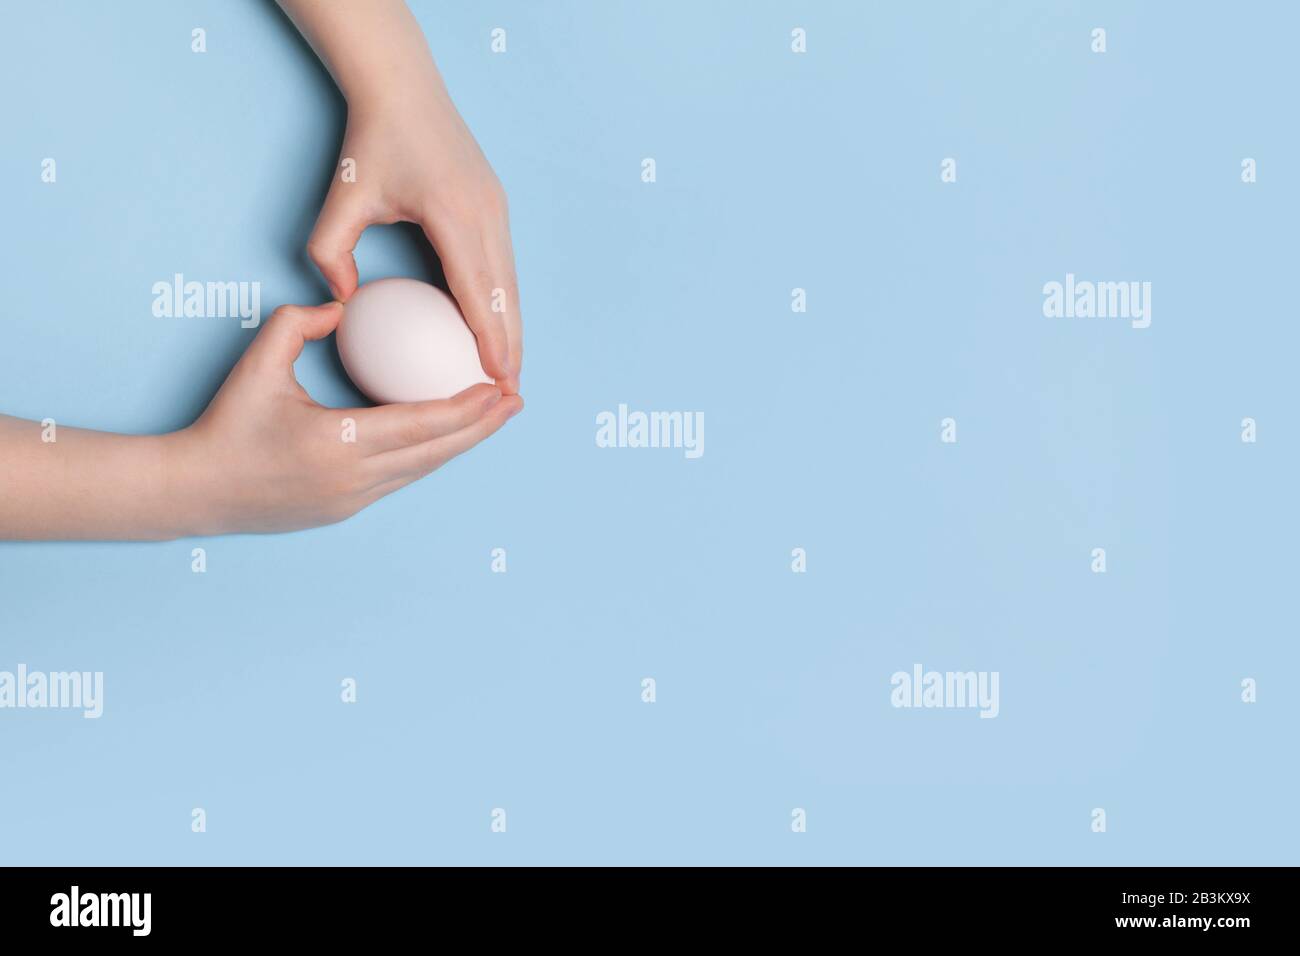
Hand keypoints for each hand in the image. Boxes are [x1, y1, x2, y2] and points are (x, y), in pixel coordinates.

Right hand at [171, 301, 521, 534]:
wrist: (196, 490)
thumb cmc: (226, 423)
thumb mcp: (258, 362)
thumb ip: (299, 322)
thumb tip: (343, 307)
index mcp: (339, 443)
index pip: (422, 424)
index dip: (467, 408)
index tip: (497, 388)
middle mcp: (356, 478)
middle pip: (438, 452)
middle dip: (482, 427)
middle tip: (514, 400)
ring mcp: (354, 499)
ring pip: (424, 468)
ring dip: (461, 443)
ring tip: (492, 416)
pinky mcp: (348, 509)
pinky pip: (402, 477)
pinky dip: (430, 454)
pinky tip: (447, 434)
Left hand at [307, 87, 522, 394]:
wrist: (403, 88)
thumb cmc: (371, 142)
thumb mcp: (343, 197)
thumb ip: (331, 251)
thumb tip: (343, 298)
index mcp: (453, 215)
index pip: (476, 291)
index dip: (490, 339)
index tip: (497, 378)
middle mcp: (486, 214)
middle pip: (505, 295)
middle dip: (511, 345)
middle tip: (510, 392)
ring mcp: (497, 208)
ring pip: (510, 282)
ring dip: (512, 326)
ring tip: (509, 368)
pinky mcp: (496, 205)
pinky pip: (504, 264)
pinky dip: (503, 301)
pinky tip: (497, 325)